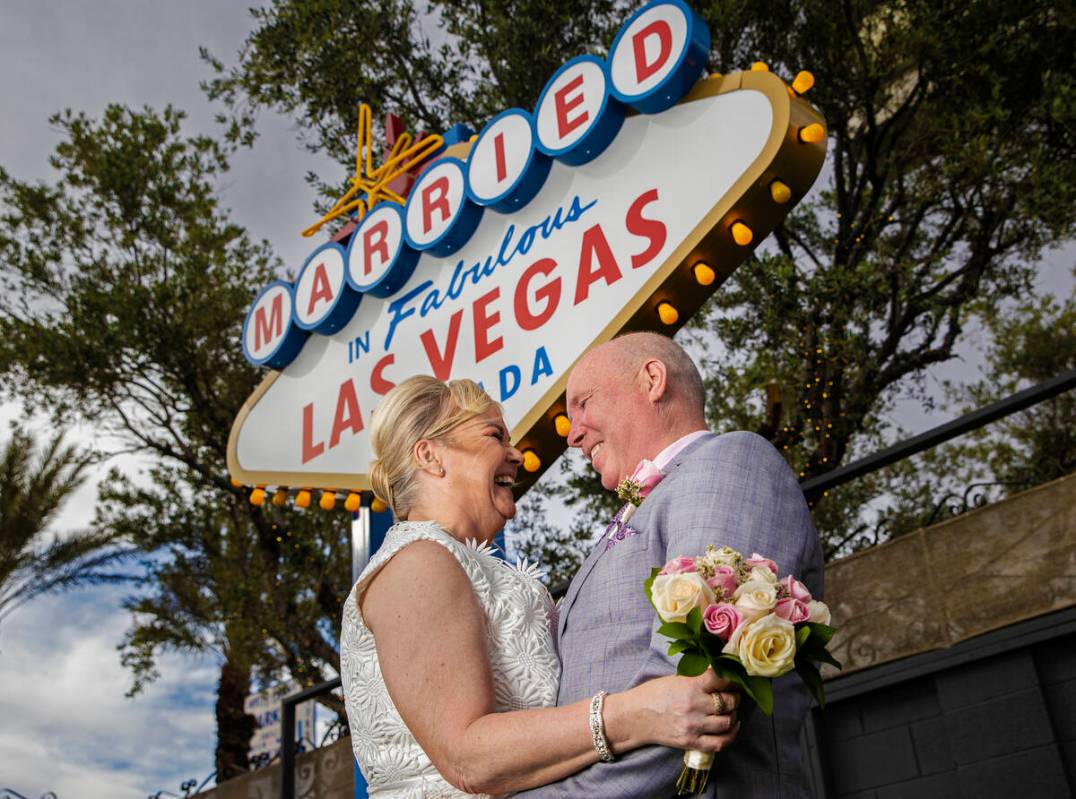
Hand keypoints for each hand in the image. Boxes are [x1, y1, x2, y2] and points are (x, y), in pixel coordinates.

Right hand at [610, 668, 739, 753]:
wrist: (634, 716)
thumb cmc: (654, 694)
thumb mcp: (676, 679)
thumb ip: (699, 678)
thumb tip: (721, 672)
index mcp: (690, 685)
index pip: (722, 679)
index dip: (733, 678)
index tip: (735, 678)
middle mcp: (694, 706)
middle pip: (729, 702)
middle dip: (734, 697)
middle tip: (732, 695)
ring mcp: (693, 726)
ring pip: (728, 722)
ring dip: (733, 715)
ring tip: (729, 710)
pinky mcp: (691, 742)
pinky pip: (720, 743)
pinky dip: (731, 735)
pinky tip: (732, 727)